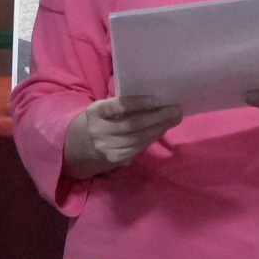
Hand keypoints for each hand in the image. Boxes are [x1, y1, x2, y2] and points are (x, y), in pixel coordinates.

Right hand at [65, 96, 181, 173]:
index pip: (119, 106)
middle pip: (133, 124)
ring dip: (159, 128)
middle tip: (176, 110)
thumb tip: (155, 100)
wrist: (83, 146)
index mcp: (95, 112)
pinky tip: (161, 130)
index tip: (157, 100)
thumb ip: (122, 104)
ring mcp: (106, 147)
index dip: (139, 103)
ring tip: (173, 119)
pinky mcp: (115, 158)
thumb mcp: (104, 109)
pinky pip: (139, 147)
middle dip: (158, 116)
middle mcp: (98, 130)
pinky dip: (152, 138)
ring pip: (139, 137)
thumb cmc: (102, 120)